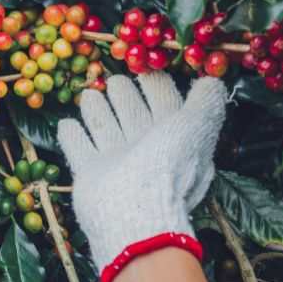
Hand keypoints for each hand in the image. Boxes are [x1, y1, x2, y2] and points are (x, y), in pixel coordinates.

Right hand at [57, 72, 226, 281]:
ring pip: (105, 127)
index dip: (156, 84)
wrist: (133, 216)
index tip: (146, 66)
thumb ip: (206, 102)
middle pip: (132, 113)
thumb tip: (214, 82)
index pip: (164, 103)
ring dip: (97, 110)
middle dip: (123, 95)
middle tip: (115, 80)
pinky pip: (78, 148)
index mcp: (173, 137)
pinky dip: (72, 135)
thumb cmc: (167, 167)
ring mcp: (116, 161)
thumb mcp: (195, 127)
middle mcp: (146, 148)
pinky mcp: (90, 173)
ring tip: (89, 94)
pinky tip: (68, 124)